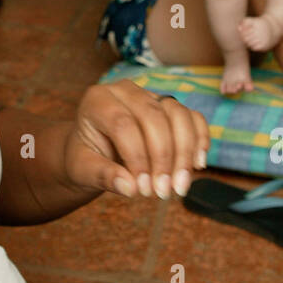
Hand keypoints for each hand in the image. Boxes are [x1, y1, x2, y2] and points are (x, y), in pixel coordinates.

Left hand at [63, 80, 209, 199]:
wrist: (93, 152)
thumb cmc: (85, 159)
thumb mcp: (83, 170)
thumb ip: (103, 176)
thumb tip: (130, 187)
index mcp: (97, 99)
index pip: (123, 124)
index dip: (136, 157)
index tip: (142, 189)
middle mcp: (126, 90)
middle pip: (154, 117)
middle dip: (163, 158)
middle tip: (163, 192)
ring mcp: (150, 95)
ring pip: (178, 115)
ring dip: (184, 153)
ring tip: (179, 186)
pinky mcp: (170, 107)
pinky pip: (192, 118)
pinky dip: (199, 140)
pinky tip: (198, 166)